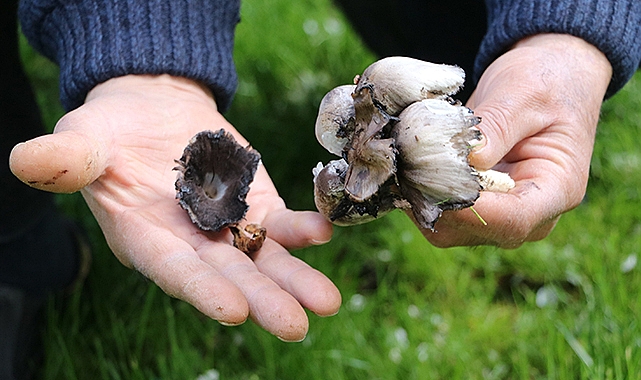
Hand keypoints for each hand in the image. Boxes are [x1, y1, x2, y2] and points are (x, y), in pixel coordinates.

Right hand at [9, 74, 340, 340]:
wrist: (153, 112)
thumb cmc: (110, 134)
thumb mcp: (84, 141)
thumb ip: (67, 157)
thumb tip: (28, 161)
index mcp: (146, 240)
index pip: (174, 271)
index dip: (201, 291)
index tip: (232, 312)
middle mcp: (191, 245)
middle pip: (229, 277)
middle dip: (261, 301)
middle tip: (296, 326)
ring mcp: (228, 228)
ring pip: (263, 260)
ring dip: (294, 280)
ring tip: (327, 303)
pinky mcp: (255, 205)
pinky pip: (281, 223)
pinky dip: (302, 229)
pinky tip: (325, 231)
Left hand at [420, 33, 611, 247]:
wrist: (545, 80)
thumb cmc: (544, 84)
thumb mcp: (525, 94)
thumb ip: (498, 126)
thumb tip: (469, 159)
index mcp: (558, 189)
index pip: (513, 220)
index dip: (471, 211)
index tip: (435, 183)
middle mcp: (531, 214)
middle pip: (476, 230)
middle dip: (437, 201)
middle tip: (406, 163)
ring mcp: (500, 213)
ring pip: (449, 226)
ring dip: (422, 197)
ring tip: (404, 159)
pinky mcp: (475, 206)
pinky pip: (440, 212)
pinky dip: (419, 191)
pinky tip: (408, 162)